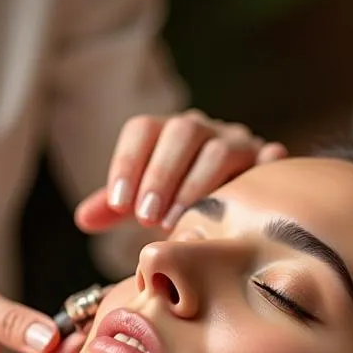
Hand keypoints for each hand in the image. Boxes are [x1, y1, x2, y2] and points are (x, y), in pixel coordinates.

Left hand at [74, 109, 286, 233]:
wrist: (230, 204)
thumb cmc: (178, 201)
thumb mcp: (144, 202)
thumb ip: (114, 207)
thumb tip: (83, 219)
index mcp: (167, 133)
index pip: (143, 129)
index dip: (128, 163)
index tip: (119, 204)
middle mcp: (203, 130)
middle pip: (182, 132)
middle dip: (161, 175)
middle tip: (146, 218)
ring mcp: (238, 142)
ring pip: (219, 148)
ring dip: (195, 185)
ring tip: (175, 223)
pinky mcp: (266, 161)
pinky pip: (269, 157)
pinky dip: (263, 167)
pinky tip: (248, 190)